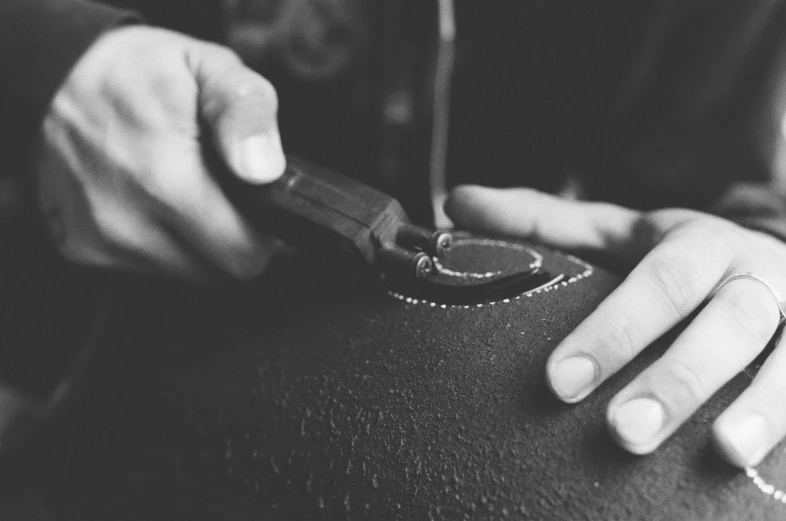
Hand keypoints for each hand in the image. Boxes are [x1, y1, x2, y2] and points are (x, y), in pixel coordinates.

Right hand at [36, 26, 285, 280]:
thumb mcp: (210, 66)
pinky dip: (160, 245)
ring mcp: (99, 240)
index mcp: (164, 177)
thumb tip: (263, 170)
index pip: (242, 255)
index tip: (259, 208)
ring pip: (184, 274)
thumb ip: (247, 114)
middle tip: (225, 196)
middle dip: (233, 241)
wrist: (53, 75)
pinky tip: (153, 205)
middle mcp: (125, 220)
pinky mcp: (81, 249)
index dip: (263, 236)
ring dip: (196, 245)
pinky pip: (147, 270)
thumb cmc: (140, 70)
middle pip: (218, 274)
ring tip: (184, 193)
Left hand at [446, 185, 785, 467]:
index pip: (657, 282)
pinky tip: (766, 464)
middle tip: (622, 431)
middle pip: (727, 324)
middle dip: (678, 377)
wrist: (777, 260)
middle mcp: (757, 276)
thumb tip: (457, 203)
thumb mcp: (617, 232)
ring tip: (722, 452)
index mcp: (698, 244)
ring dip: (761, 406)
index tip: (559, 381)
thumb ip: (543, 222)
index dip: (613, 331)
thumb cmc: (681, 256)